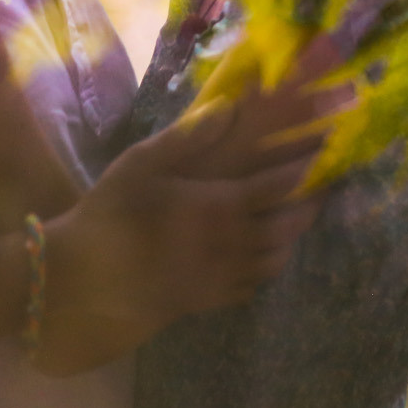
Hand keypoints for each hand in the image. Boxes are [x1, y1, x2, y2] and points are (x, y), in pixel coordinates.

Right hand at [30, 43, 345, 373]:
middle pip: (286, 226)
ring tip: (298, 220)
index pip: (276, 187)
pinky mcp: (208, 300)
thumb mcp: (141, 164)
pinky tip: (263, 257)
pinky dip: (267, 268)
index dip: (303, 171)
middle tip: (321, 189)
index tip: (322, 156)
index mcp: (217, 206)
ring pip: (274, 259)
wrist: (85, 281)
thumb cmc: (110, 214)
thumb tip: (228, 108)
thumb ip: (187, 137)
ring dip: (292, 238)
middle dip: (308, 206)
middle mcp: (230, 244)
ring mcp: (221, 277)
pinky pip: (252, 285)